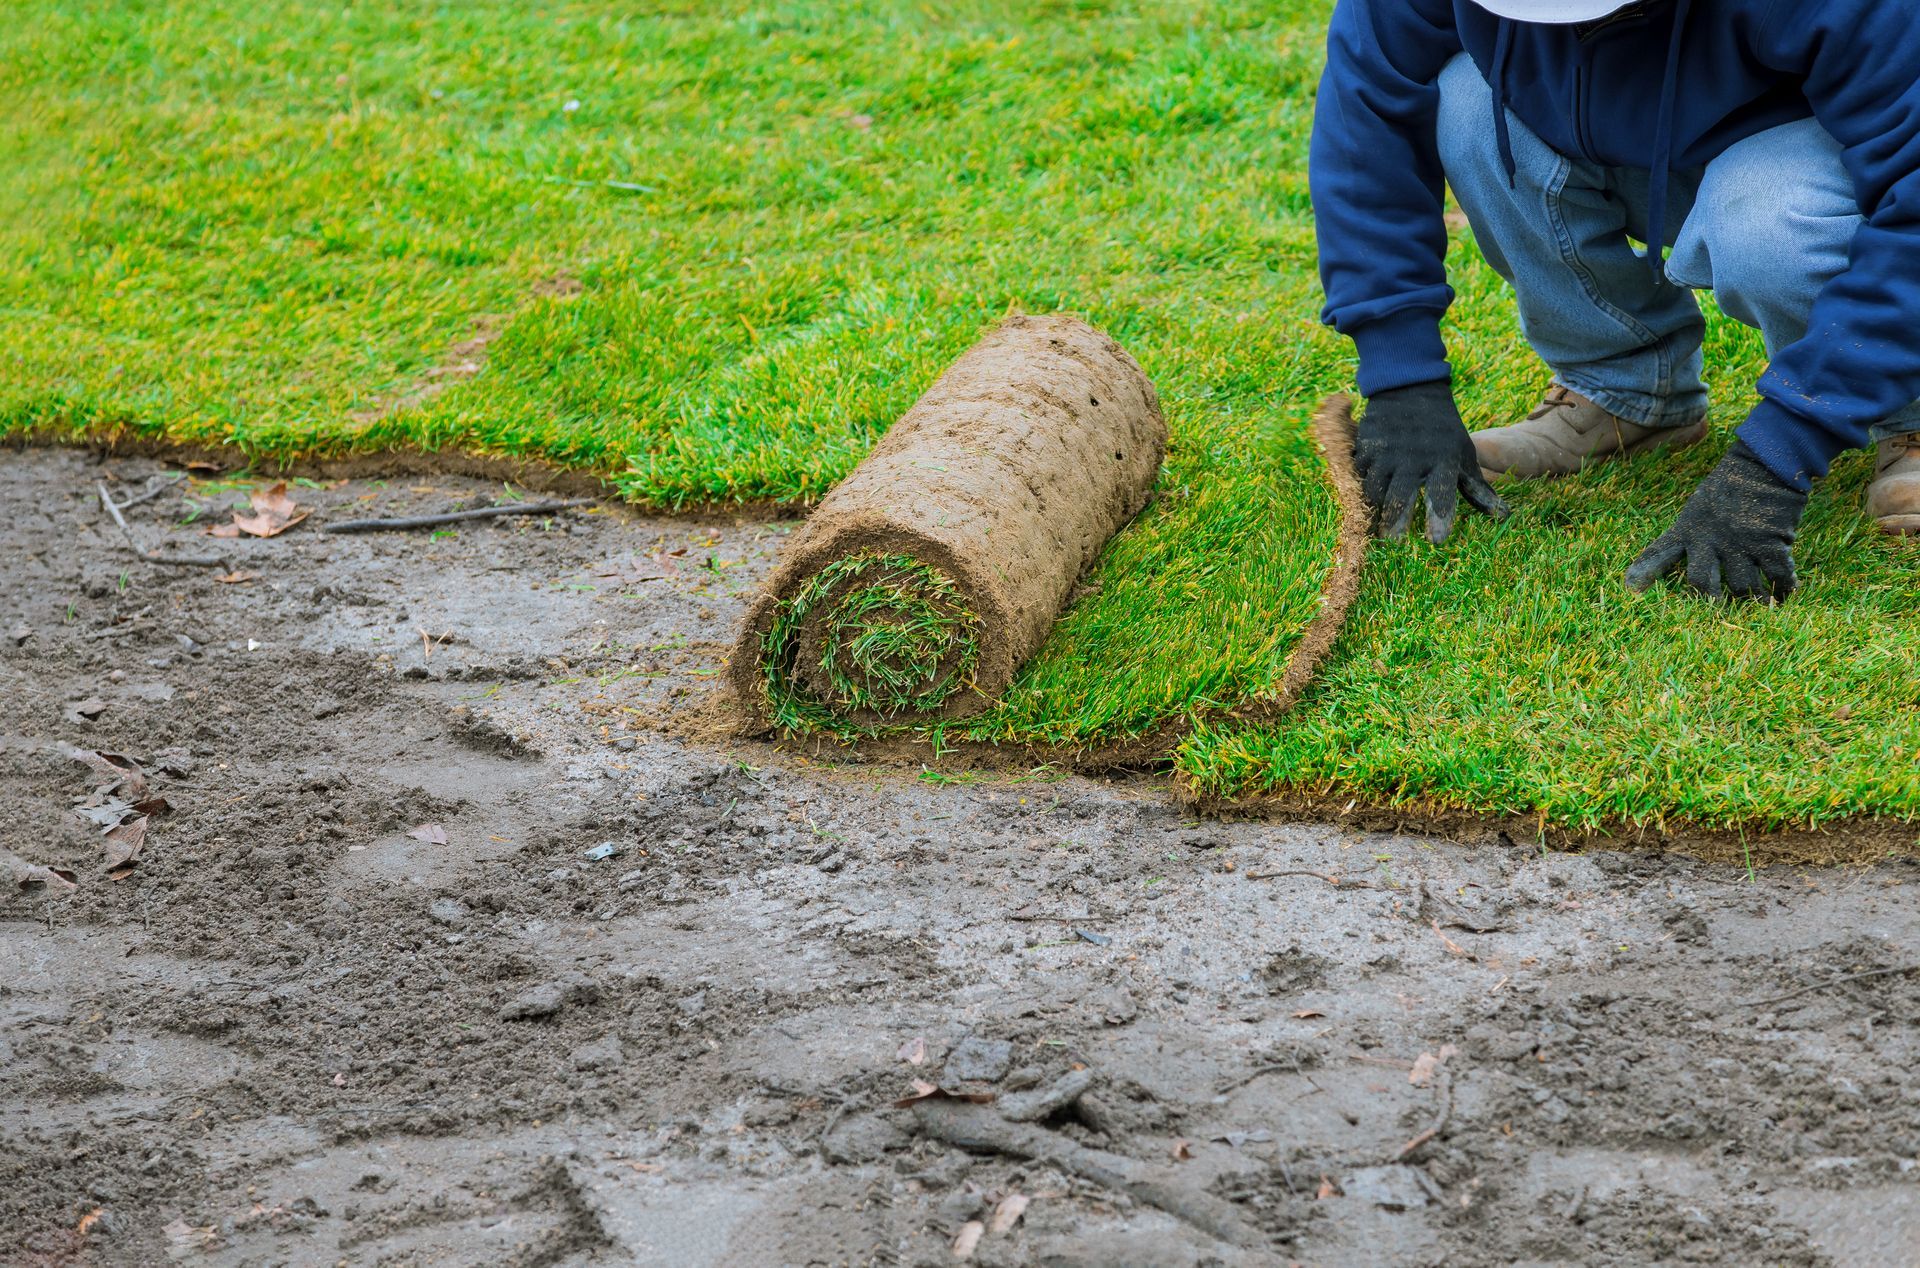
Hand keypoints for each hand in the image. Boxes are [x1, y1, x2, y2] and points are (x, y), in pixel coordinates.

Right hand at [1355, 382, 1509, 543]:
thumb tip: (1503, 517)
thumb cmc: (1443, 430)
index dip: (1439, 517)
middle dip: (1396, 521)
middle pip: (1400, 496)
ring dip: (1377, 508)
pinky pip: (1361, 476)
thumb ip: (1478, 488)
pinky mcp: (1365, 447)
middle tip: (1393, 542)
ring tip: (1378, 524)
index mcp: (1443, 459)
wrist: (1410, 388)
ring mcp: (1386, 452)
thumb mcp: (1464, 454)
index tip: (1437, 541)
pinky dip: (1364, 487)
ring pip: (1375, 490)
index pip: (1442, 493)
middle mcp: (1413, 457)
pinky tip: (1369, 495)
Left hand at [1624, 438, 1806, 600]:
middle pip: (1701, 583)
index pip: (1660, 552)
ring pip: (1741, 586)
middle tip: (1717, 609)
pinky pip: (1776, 575)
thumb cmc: (1734, 481)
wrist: (1766, 461)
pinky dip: (1784, 586)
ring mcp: (1739, 544)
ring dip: (1753, 597)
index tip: (1630, 587)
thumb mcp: (1702, 503)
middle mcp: (1710, 541)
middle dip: (1708, 600)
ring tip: (1763, 605)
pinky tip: (1788, 591)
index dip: (1644, 571)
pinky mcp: (1770, 544)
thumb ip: (1698, 530)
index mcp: (1689, 528)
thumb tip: (1700, 552)